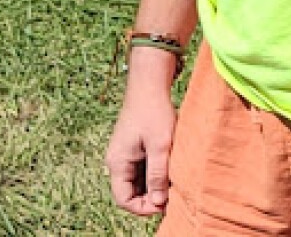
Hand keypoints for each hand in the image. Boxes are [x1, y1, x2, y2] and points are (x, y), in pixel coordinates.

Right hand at [105, 56, 177, 215]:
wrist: (150, 83)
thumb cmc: (154, 111)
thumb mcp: (160, 145)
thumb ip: (158, 175)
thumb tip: (159, 203)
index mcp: (117, 163)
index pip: (123, 199)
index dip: (142, 207)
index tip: (163, 205)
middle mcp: (117, 160)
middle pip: (130, 191)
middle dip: (150, 197)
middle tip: (172, 196)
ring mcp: (125, 153)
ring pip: (138, 180)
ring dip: (154, 184)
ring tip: (173, 182)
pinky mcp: (134, 146)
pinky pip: (142, 167)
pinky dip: (154, 172)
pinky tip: (169, 168)